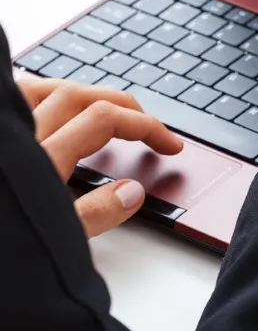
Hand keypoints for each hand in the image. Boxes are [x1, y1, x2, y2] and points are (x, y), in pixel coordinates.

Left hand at [16, 78, 182, 237]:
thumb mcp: (53, 241)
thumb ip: (94, 215)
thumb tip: (132, 192)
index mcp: (42, 160)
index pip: (104, 119)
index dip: (146, 126)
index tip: (169, 145)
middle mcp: (21, 138)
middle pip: (79, 96)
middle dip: (124, 105)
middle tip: (148, 126)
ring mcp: (3, 135)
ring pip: (45, 90)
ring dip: (83, 94)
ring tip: (107, 109)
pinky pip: (17, 102)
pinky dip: (45, 101)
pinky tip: (53, 116)